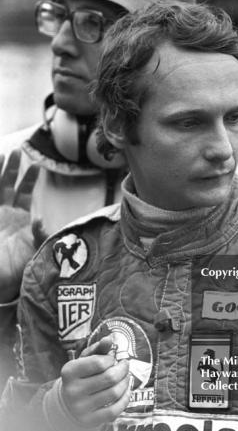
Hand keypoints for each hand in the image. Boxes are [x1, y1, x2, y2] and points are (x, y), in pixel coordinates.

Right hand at [0, 151, 40, 302]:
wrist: (0, 278)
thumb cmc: (17, 267)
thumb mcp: (34, 249)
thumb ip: (40, 234)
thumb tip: (41, 220)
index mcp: (20, 220)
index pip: (25, 195)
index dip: (29, 180)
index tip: (36, 166)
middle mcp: (6, 214)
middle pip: (10, 186)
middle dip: (15, 169)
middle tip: (21, 152)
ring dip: (2, 171)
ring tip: (7, 154)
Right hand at [61, 337, 130, 427]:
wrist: (68, 404)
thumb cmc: (81, 376)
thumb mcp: (85, 360)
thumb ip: (98, 348)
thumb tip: (110, 339)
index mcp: (69, 371)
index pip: (99, 362)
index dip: (111, 359)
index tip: (112, 359)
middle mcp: (72, 390)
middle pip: (109, 378)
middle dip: (123, 369)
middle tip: (125, 365)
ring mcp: (80, 408)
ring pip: (114, 393)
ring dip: (126, 382)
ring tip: (126, 377)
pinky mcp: (89, 421)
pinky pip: (115, 410)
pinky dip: (125, 399)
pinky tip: (126, 391)